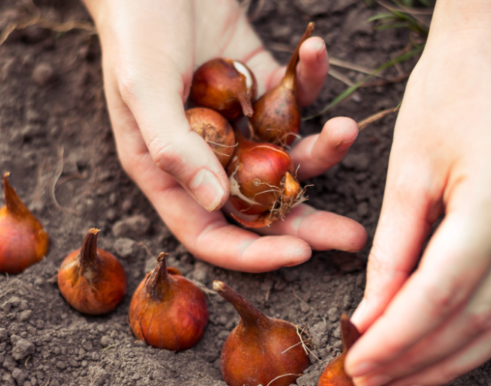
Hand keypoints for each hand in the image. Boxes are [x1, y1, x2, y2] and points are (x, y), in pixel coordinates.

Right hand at [82, 0, 365, 271]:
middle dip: (308, 223)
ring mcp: (236, 118)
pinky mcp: (259, 82)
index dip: (253, 252)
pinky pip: (293, 95)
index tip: (301, 255)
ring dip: (322, 148)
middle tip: (354, 238)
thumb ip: (174, 147)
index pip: (210, 231)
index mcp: (167, 168)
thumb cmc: (136, 23)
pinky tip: (314, 49)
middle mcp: (204, 152)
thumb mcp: (143, 85)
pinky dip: (308, 77)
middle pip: (259, 205)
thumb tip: (214, 203)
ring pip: (286, 155)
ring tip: (347, 129)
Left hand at [344, 0, 490, 385]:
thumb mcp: (406, 171)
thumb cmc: (446, 94)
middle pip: (476, 320)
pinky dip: (479, 336)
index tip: (358, 364)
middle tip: (373, 383)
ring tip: (403, 383)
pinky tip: (443, 352)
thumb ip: (391, 253)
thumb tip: (370, 321)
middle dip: (419, 360)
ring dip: (451, 361)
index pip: (441, 295)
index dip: (396, 339)